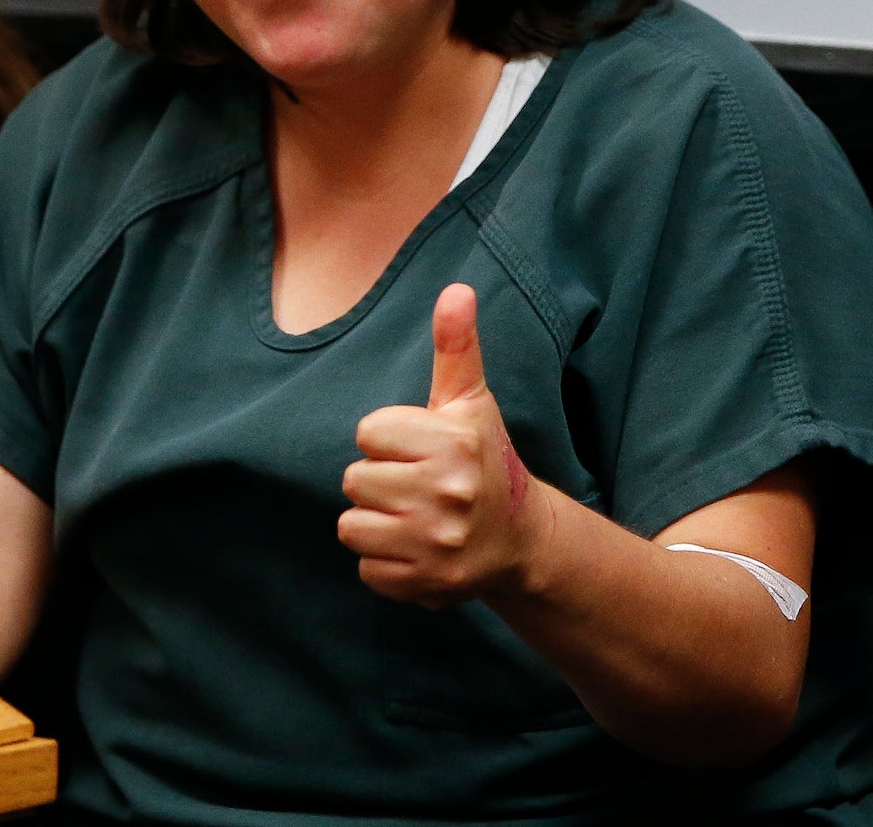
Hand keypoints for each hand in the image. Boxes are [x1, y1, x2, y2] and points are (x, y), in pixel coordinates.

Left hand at [339, 283, 547, 607]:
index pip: (368, 432)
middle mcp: (447, 494)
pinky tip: (415, 549)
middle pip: (354, 481)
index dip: (388, 439)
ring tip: (411, 517)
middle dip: (379, 481)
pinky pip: (366, 569)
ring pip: (351, 526)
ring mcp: (436, 543)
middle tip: (417, 486)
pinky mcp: (426, 583)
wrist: (520, 539)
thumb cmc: (483, 459)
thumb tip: (456, 289)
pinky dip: (384, 563)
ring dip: (375, 523)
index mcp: (453, 443)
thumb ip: (456, 346)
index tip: (419, 449)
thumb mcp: (471, 402)